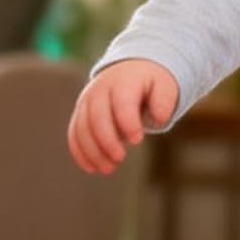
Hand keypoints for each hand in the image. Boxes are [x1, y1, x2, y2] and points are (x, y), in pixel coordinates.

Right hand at [67, 58, 178, 173]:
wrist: (131, 70)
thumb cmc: (150, 83)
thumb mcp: (164, 86)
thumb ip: (164, 101)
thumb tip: (160, 118)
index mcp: (123, 82)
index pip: (121, 102)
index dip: (127, 122)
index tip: (137, 140)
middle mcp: (100, 90)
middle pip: (97, 116)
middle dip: (106, 140)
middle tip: (120, 158)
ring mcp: (87, 101)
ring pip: (82, 127)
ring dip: (93, 151)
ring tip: (109, 169)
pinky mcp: (81, 114)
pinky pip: (75, 133)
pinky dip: (80, 152)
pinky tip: (92, 168)